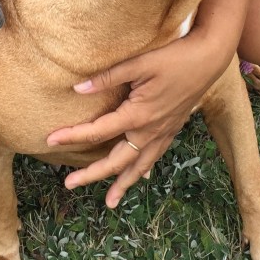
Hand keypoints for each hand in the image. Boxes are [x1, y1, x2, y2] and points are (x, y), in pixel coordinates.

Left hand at [45, 26, 233, 208]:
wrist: (209, 59)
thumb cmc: (174, 57)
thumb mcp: (139, 63)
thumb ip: (108, 77)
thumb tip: (78, 88)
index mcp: (137, 116)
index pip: (97, 132)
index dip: (72, 136)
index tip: (50, 140)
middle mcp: (149, 131)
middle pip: (115, 160)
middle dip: (91, 174)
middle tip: (68, 184)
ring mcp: (163, 133)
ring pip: (138, 166)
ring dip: (122, 184)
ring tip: (109, 202)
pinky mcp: (173, 129)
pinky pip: (155, 157)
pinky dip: (143, 170)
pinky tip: (139, 176)